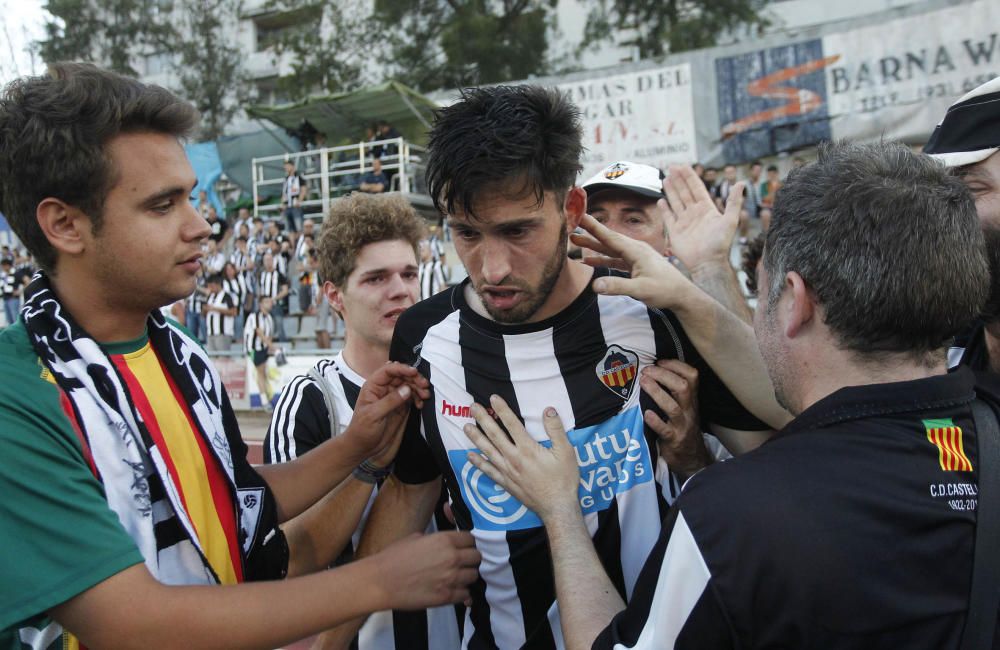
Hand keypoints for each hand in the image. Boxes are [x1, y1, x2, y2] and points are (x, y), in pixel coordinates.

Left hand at [343, 362, 429, 461]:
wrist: (363, 448)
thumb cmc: (362, 430)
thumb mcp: (373, 415)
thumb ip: (390, 401)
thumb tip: (407, 388)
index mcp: (373, 386)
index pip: (388, 370)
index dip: (402, 368)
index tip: (415, 372)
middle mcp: (384, 389)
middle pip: (401, 376)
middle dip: (414, 378)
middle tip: (424, 385)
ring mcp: (393, 397)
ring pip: (409, 385)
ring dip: (418, 388)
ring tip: (425, 395)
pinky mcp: (401, 406)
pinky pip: (412, 397)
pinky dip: (418, 398)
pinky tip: (420, 405)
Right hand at [369, 531, 480, 609]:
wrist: (380, 582)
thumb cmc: (393, 558)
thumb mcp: (415, 537)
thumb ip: (436, 538)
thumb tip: (445, 541)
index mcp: (444, 540)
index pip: (470, 539)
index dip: (467, 543)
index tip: (463, 548)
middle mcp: (452, 557)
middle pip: (477, 557)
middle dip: (470, 559)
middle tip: (462, 563)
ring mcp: (451, 578)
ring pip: (474, 576)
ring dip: (467, 576)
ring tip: (456, 577)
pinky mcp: (446, 597)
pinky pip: (466, 595)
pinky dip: (462, 593)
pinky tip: (454, 591)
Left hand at [464, 395, 579, 520]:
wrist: (557, 507)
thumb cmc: (564, 479)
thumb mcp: (566, 452)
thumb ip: (556, 430)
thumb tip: (548, 410)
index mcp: (528, 449)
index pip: (512, 424)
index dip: (502, 410)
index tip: (493, 398)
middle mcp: (514, 458)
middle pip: (494, 435)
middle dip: (482, 419)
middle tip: (472, 407)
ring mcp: (508, 471)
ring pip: (488, 451)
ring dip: (476, 438)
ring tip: (466, 427)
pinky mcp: (506, 483)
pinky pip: (489, 471)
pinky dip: (478, 463)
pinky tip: (470, 456)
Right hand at [572, 214, 697, 310]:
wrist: (682, 295)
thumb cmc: (665, 290)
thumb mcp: (641, 290)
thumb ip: (617, 287)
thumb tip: (594, 285)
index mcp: (636, 250)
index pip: (610, 236)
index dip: (594, 227)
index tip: (580, 216)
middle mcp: (635, 249)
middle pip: (608, 240)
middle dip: (589, 233)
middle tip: (572, 227)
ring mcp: (636, 257)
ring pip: (610, 249)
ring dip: (594, 246)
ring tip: (576, 241)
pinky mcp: (636, 265)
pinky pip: (615, 259)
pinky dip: (602, 259)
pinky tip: (590, 261)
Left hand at [640, 360, 711, 478]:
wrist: (692, 457)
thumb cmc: (682, 427)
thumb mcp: (683, 407)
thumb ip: (673, 391)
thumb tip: (653, 370)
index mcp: (691, 399)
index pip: (692, 376)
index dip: (676, 365)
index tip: (659, 361)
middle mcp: (689, 410)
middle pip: (683, 387)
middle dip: (664, 375)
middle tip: (646, 371)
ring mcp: (682, 426)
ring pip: (673, 407)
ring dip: (657, 393)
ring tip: (643, 383)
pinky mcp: (673, 441)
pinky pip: (664, 430)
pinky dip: (655, 421)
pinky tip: (646, 414)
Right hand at [661, 165, 743, 272]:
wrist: (708, 263)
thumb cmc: (720, 244)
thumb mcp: (730, 220)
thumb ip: (734, 201)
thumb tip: (742, 182)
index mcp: (706, 208)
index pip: (696, 187)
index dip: (689, 176)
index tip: (681, 166)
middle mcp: (694, 213)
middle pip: (684, 192)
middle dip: (678, 179)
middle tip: (671, 167)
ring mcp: (684, 222)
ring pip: (675, 202)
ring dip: (671, 190)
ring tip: (665, 179)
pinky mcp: (675, 232)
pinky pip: (668, 218)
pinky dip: (664, 209)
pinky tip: (661, 200)